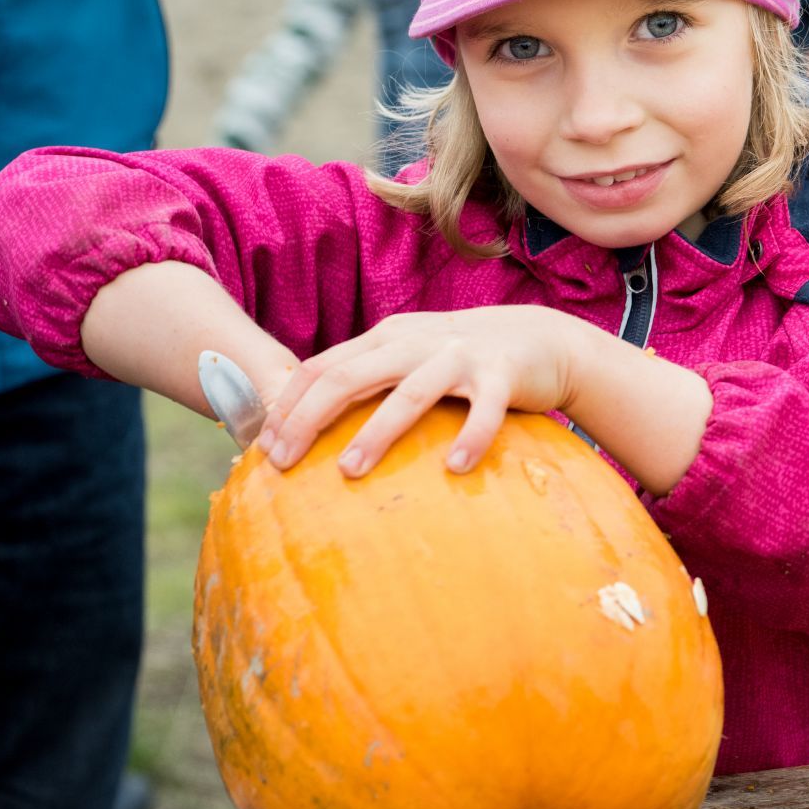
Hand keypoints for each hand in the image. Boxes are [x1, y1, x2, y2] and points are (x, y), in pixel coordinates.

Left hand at [257, 307, 589, 477]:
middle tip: (283, 461)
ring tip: (350, 471)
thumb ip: (371, 377)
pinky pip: (483, 410)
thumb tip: (311, 426)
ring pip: (410, 393)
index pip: (322, 365)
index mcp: (388, 337)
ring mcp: (461, 357)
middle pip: (350, 376)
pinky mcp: (502, 375)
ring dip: (376, 432)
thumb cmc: (466, 360)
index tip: (265, 446)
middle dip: (309, 418)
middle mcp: (417, 342)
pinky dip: (469, 437)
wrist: (543, 339)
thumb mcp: (412, 356)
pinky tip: (454, 467)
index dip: (289, 404)